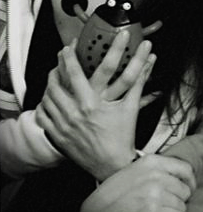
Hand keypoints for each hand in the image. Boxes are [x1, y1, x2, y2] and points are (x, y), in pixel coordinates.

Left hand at [35, 31, 156, 180]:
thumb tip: (150, 60)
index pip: (74, 73)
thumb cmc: (122, 136)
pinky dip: (45, 104)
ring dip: (50, 83)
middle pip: (55, 83)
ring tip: (55, 74)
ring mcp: (63, 126)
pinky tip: (51, 98)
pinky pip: (43, 115)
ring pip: (47, 98)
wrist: (112, 165)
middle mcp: (73, 114)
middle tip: (60, 57)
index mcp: (91, 104)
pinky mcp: (57, 136)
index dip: (69, 57)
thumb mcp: (130, 107)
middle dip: (56, 66)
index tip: (69, 45)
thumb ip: (139, 81)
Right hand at [80, 155, 194, 211]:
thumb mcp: (137, 170)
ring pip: (182, 205)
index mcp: (153, 162)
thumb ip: (159, 169)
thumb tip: (183, 175)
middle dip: (180, 200)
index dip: (190, 181)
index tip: (188, 188)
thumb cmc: (119, 192)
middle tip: (168, 205)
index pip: (186, 169)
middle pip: (185, 189)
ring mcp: (155, 193)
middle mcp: (156, 175)